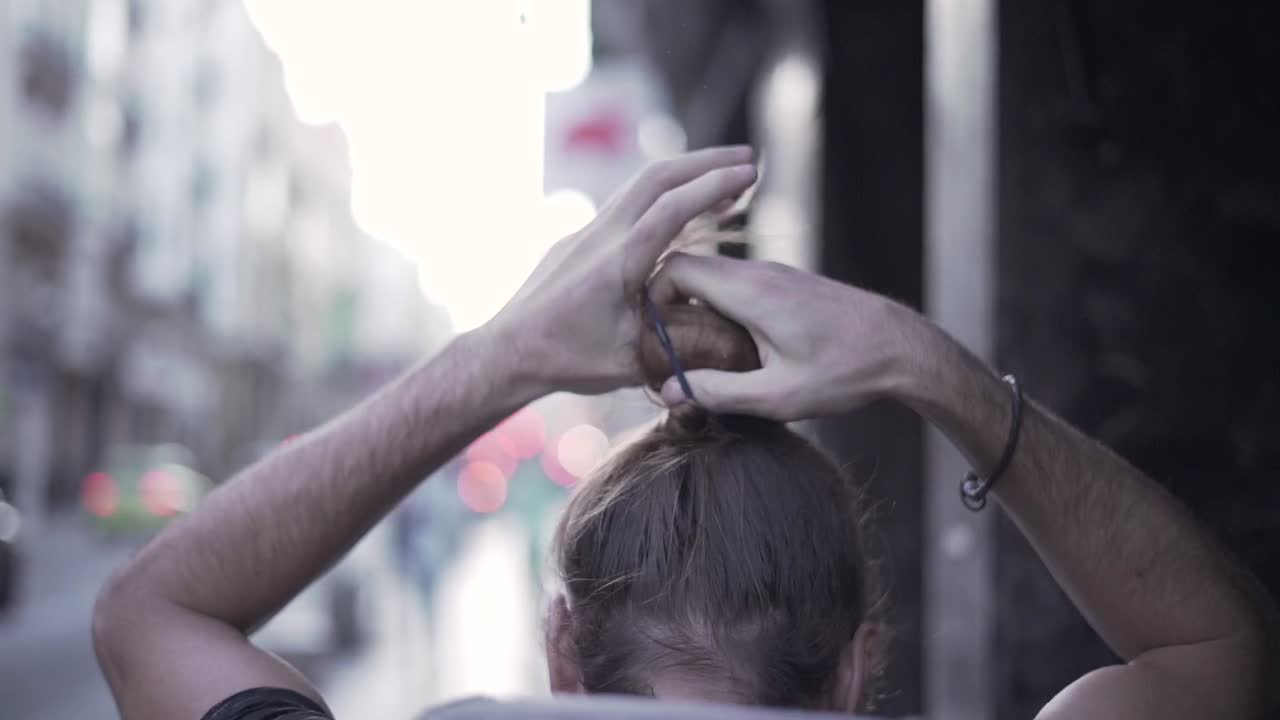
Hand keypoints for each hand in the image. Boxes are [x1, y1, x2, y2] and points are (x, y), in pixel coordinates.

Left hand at [488, 146, 757, 394]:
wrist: (506, 353)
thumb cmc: (567, 361)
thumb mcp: (633, 361)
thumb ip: (678, 339)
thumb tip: (724, 326)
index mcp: (616, 263)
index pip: (672, 209)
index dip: (714, 186)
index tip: (750, 173)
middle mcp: (599, 237)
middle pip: (656, 178)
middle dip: (706, 162)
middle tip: (748, 158)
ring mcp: (585, 233)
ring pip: (638, 187)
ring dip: (683, 175)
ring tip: (723, 177)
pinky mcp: (577, 240)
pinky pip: (624, 205)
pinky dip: (660, 195)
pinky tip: (680, 206)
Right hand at [647, 254, 928, 419]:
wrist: (903, 348)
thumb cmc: (846, 372)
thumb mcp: (779, 395)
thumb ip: (719, 392)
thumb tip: (670, 391)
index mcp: (750, 291)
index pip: (677, 267)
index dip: (652, 297)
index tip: (649, 335)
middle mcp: (760, 273)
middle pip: (691, 269)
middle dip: (668, 304)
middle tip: (663, 347)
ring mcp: (776, 275)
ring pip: (715, 277)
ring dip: (696, 307)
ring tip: (694, 352)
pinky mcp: (788, 286)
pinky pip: (738, 285)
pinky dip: (722, 308)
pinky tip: (732, 347)